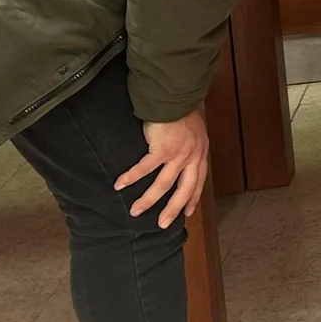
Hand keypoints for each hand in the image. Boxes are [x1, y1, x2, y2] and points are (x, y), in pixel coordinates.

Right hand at [114, 110, 210, 228]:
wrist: (177, 96)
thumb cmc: (182, 112)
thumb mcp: (194, 133)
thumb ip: (189, 148)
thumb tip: (180, 158)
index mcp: (200, 154)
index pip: (198, 182)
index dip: (192, 199)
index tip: (187, 214)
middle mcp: (193, 157)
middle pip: (184, 190)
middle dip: (172, 209)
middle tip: (162, 225)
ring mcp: (179, 154)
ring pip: (164, 184)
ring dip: (149, 200)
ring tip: (135, 211)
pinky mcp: (163, 148)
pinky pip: (145, 168)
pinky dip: (131, 177)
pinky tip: (119, 185)